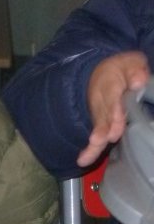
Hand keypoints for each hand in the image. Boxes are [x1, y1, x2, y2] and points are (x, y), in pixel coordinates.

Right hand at [77, 51, 149, 167]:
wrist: (97, 74)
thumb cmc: (120, 70)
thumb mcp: (130, 63)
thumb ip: (135, 70)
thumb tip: (139, 81)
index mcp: (110, 85)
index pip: (112, 97)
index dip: (114, 108)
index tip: (117, 117)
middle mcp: (101, 102)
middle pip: (103, 117)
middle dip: (105, 128)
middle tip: (107, 138)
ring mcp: (98, 115)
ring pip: (98, 129)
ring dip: (95, 141)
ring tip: (90, 153)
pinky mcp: (98, 125)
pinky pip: (94, 138)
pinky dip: (90, 150)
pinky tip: (83, 160)